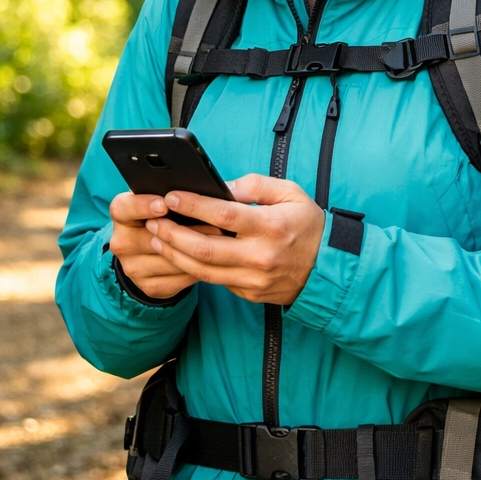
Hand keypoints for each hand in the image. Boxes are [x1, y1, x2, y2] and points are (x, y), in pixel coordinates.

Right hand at [108, 191, 217, 300]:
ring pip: (169, 260)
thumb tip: (203, 191)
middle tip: (214, 223)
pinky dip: (197, 269)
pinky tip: (211, 260)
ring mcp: (133, 268)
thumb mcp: (162, 200)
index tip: (164, 204)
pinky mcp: (148, 287)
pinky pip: (178, 279)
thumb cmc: (164, 216)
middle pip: (151, 237)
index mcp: (121, 214)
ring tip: (220, 241)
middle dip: (185, 230)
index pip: (123, 208)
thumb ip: (174, 194)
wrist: (152, 252)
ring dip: (197, 251)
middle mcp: (121, 242)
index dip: (142, 206)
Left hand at [144, 174, 325, 303]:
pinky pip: (214, 281)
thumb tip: (220, 187)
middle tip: (152, 220)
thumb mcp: (290, 193)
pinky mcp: (249, 293)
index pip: (223, 216)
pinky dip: (192, 268)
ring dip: (174, 254)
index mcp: (270, 227)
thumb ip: (254, 186)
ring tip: (155, 237)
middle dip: (172, 234)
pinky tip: (176, 254)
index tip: (170, 196)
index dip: (193, 205)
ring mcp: (254, 280)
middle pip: (204, 249)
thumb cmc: (307, 224)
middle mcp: (260, 257)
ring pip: (203, 271)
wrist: (328, 268)